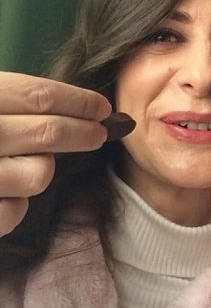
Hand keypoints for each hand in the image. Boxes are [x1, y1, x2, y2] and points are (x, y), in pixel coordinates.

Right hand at [0, 71, 111, 236]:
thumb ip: (8, 102)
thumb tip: (75, 109)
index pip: (38, 96)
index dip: (78, 101)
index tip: (102, 108)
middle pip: (48, 132)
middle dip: (84, 132)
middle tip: (100, 133)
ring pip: (38, 174)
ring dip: (40, 169)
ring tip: (21, 165)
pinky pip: (15, 212)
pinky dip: (15, 205)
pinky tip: (0, 194)